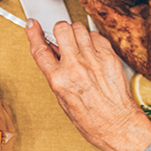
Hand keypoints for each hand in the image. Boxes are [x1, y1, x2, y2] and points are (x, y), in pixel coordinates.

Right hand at [26, 20, 150, 150]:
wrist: (117, 125)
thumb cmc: (91, 119)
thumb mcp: (62, 99)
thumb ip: (55, 74)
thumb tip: (52, 54)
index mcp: (59, 80)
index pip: (40, 49)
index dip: (33, 33)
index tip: (33, 25)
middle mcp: (75, 67)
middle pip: (61, 29)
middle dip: (60, 31)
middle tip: (63, 39)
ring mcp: (94, 60)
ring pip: (79, 28)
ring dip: (76, 34)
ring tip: (79, 46)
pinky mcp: (109, 57)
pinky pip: (96, 36)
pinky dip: (92, 40)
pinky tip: (93, 51)